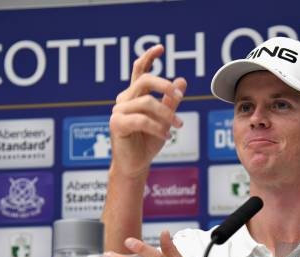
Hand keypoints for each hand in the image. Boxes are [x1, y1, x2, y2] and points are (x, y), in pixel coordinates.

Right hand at [109, 44, 187, 177]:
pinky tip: (166, 136)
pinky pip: (141, 119)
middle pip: (145, 80)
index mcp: (134, 95)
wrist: (135, 165)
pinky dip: (157, 127)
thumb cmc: (148, 143)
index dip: (148, 57)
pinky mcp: (117, 124)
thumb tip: (182, 79)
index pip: (139, 70)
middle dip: (165, 85)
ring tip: (178, 125)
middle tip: (180, 95)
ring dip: (167, 113)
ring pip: (147, 102)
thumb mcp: (164, 120)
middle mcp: (124, 100)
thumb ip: (171, 101)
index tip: (161, 48)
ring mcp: (118, 111)